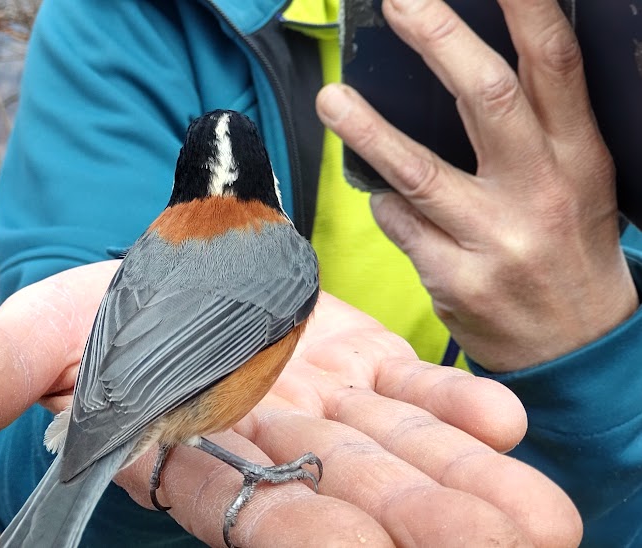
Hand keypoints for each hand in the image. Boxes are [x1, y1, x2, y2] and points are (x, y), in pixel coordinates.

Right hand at [0, 261, 580, 546]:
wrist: (166, 273)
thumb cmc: (103, 315)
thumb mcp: (41, 330)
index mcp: (189, 453)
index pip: (242, 504)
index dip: (294, 525)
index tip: (350, 547)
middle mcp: (267, 446)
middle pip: (348, 497)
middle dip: (420, 528)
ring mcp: (326, 410)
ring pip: (400, 460)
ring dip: (469, 490)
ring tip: (539, 521)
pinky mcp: (366, 368)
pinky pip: (415, 395)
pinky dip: (456, 407)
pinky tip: (505, 420)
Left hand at [317, 0, 637, 371]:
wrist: (577, 347)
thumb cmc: (569, 249)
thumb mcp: (578, 181)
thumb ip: (536, 128)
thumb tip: (467, 65)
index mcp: (579, 157)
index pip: (555, 66)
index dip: (526, 9)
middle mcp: (541, 192)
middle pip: (486, 98)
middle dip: (439, 41)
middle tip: (399, 3)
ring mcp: (495, 240)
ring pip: (418, 171)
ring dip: (367, 130)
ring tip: (329, 99)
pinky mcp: (454, 280)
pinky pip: (398, 224)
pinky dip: (384, 205)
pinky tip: (388, 200)